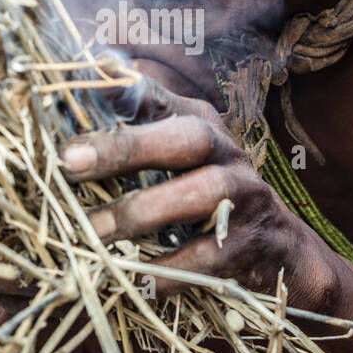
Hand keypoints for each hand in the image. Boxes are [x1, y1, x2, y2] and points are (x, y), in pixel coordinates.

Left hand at [60, 73, 336, 304]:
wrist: (285, 255)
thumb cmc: (210, 203)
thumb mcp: (179, 163)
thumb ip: (136, 138)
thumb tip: (77, 108)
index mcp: (199, 126)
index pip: (160, 96)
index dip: (123, 84)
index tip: (88, 70)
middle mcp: (227, 152)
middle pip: (185, 136)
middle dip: (126, 147)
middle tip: (68, 165)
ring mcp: (247, 196)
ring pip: (202, 192)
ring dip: (143, 212)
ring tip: (94, 235)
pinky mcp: (254, 243)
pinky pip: (214, 255)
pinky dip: (174, 269)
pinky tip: (139, 283)